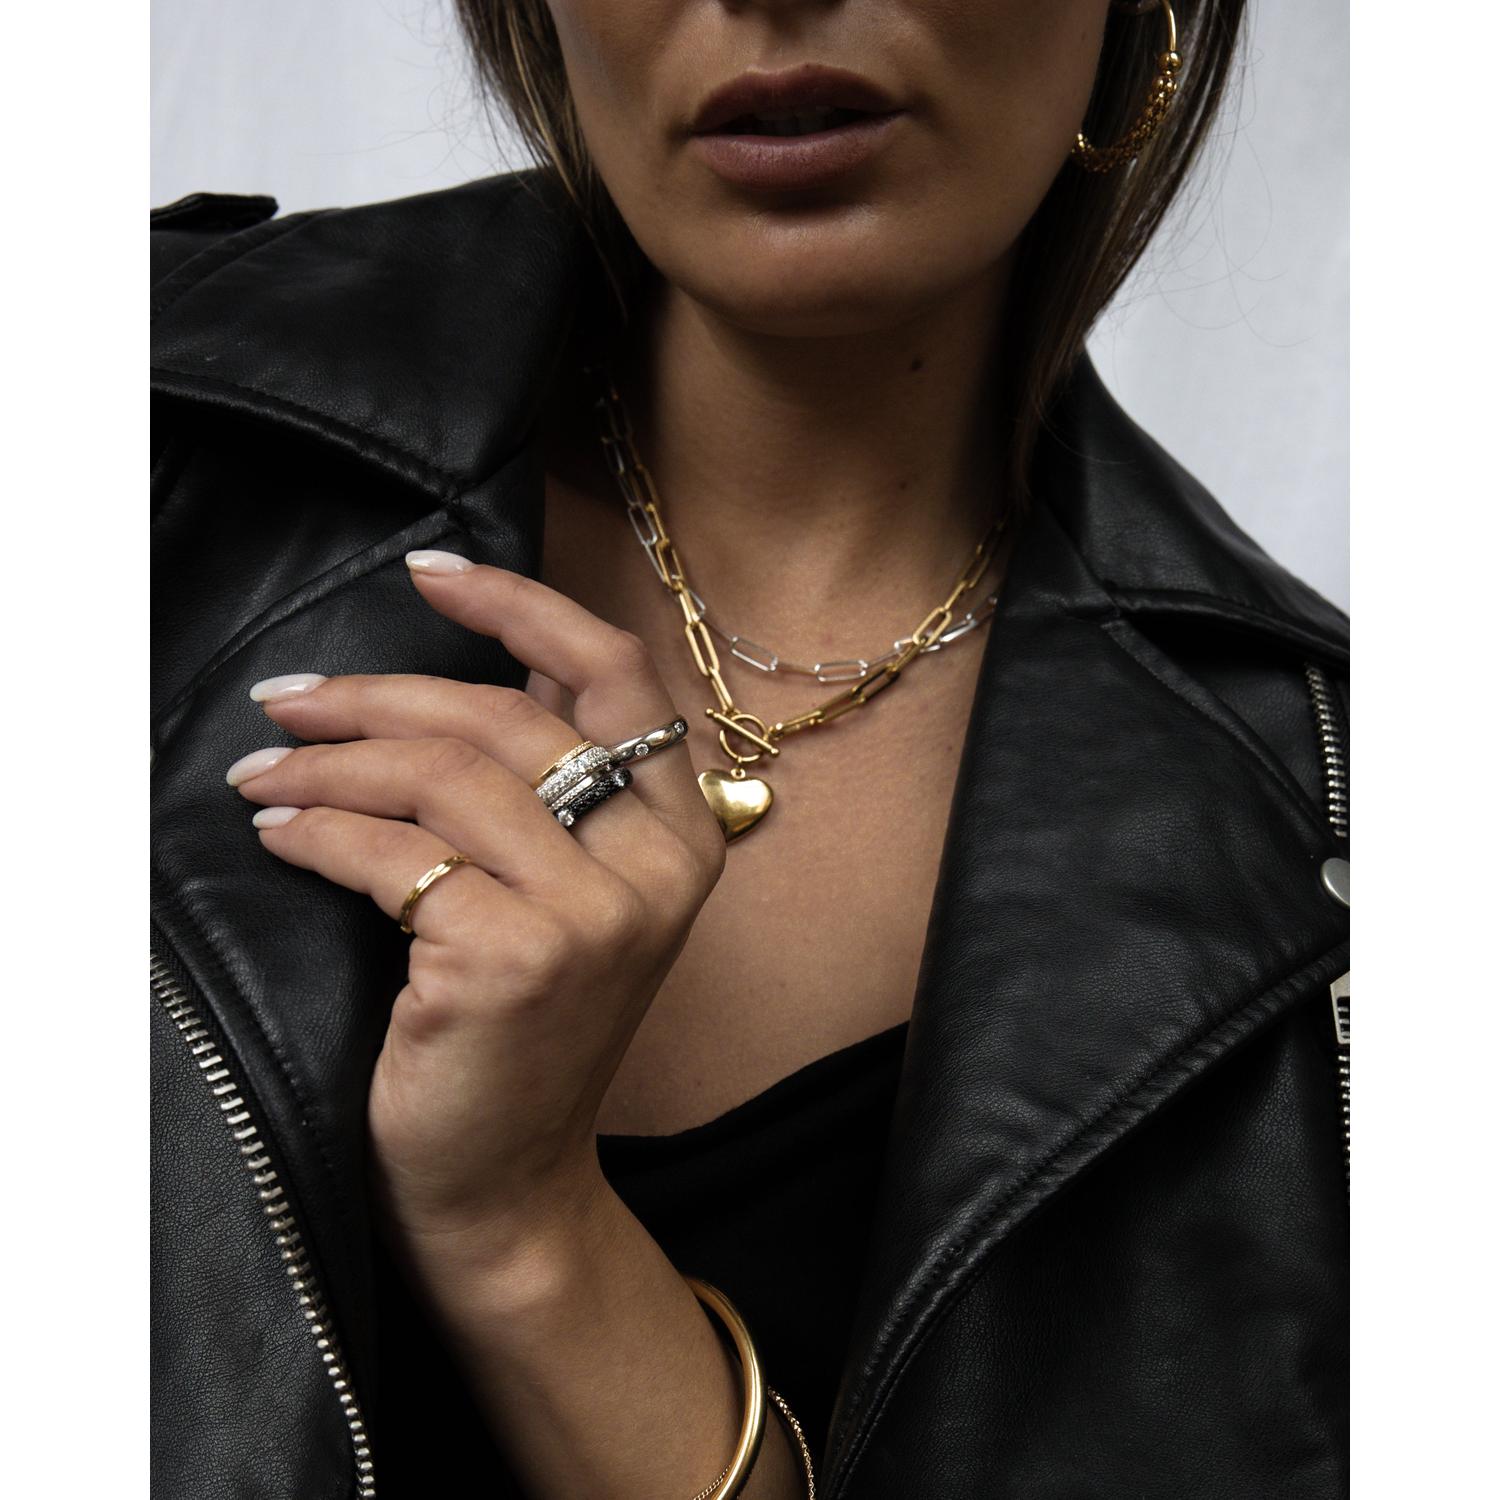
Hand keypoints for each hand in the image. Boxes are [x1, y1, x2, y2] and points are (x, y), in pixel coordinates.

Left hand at [225, 551, 725, 1278]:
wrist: (505, 1181)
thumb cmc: (522, 1029)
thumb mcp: (569, 897)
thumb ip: (550, 788)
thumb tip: (466, 667)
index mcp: (683, 836)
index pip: (616, 673)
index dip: (523, 606)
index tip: (432, 573)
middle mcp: (659, 866)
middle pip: (506, 718)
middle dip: (379, 695)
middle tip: (291, 700)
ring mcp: (594, 914)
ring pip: (443, 775)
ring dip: (330, 764)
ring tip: (265, 773)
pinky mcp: (517, 958)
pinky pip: (393, 855)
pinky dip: (317, 835)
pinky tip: (278, 837)